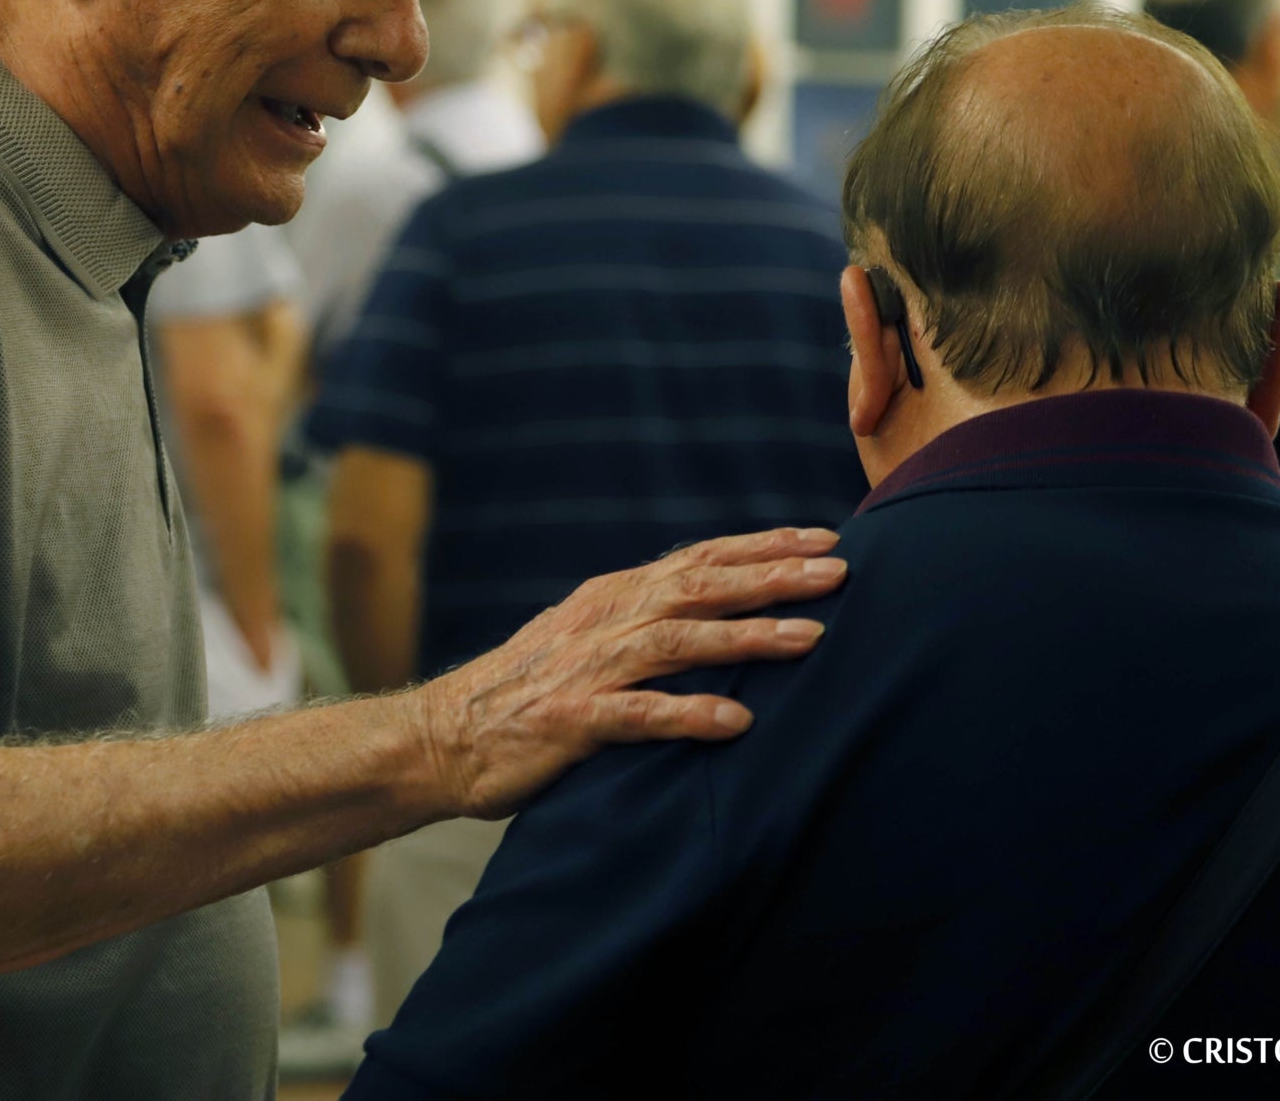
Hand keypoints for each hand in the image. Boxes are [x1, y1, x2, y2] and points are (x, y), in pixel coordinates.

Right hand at [408, 526, 845, 818]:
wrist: (441, 738)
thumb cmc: (523, 693)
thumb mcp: (584, 639)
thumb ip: (642, 622)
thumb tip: (715, 611)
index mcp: (610, 597)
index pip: (697, 559)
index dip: (761, 548)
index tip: (823, 540)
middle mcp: (603, 621)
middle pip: (698, 588)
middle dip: (771, 578)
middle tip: (838, 573)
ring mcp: (586, 669)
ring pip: (677, 642)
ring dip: (745, 638)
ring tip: (807, 639)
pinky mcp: (569, 721)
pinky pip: (637, 716)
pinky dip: (687, 714)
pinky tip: (736, 722)